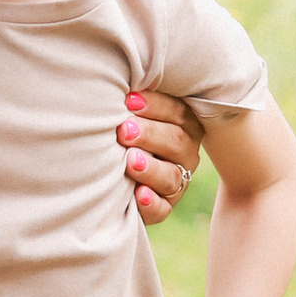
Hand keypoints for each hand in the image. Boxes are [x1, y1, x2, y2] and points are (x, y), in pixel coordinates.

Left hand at [122, 93, 200, 227]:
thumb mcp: (133, 113)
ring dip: (150, 169)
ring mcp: (177, 182)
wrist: (110, 172)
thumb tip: (122, 88)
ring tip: (130, 161)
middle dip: (149, 135)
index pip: (178, 113)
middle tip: (123, 131)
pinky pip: (161, 208)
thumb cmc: (123, 129)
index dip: (156, 106)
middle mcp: (185, 153)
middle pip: (176, 142)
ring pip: (171, 176)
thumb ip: (134, 102)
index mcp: (183, 125)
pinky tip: (137, 195)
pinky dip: (150, 203)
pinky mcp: (163, 207)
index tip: (129, 101)